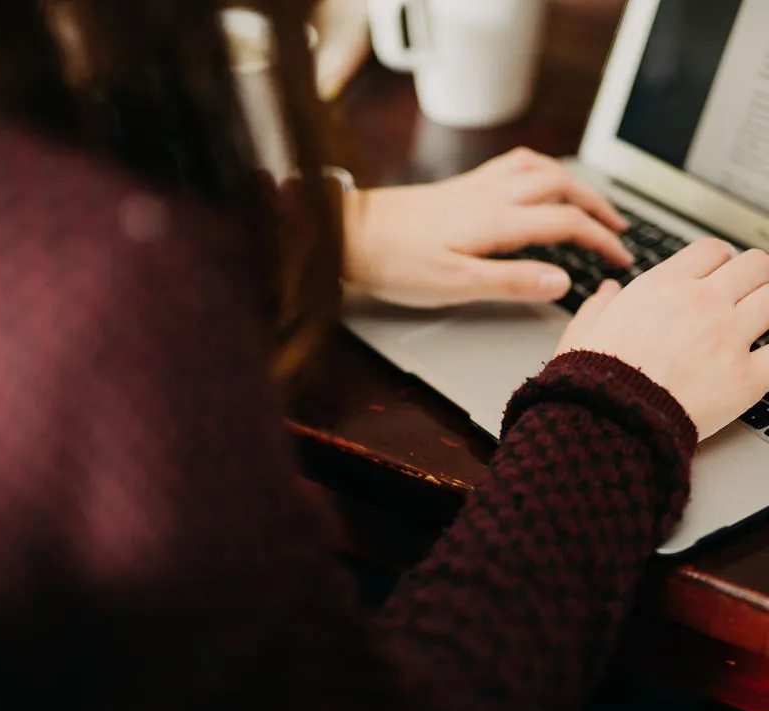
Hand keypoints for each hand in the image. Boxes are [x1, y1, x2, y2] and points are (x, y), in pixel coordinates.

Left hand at [342, 147, 632, 307]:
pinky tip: (538, 180)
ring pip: (540, 169)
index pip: (566, 222)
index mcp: (496, 222)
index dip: (601, 240)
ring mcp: (476, 186)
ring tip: (591, 202)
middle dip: (598, 206)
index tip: (622, 259)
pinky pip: (513, 164)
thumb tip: (563, 281)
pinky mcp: (461, 186)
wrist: (350, 234)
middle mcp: (491, 195)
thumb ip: (511, 281)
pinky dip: (540, 169)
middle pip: (561, 186)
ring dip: (573, 183)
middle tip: (619, 229)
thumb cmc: (396, 262)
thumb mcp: (455, 283)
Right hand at [555, 239, 768, 439]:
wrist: (606, 420)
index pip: (712, 250)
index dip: (719, 259)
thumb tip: (608, 290)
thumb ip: (600, 304)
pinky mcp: (747, 378)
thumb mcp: (582, 330)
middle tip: (747, 293)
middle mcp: (702, 303)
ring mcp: (728, 338)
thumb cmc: (590, 378)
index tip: (720, 270)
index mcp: (662, 286)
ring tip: (761, 322)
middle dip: (752, 277)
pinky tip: (766, 357)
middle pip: (754, 265)